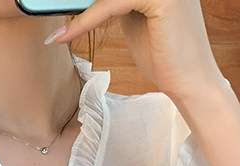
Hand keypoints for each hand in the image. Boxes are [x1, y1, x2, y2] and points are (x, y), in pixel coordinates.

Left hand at [48, 0, 224, 104]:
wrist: (190, 83)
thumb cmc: (163, 57)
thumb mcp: (133, 19)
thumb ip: (116, 1)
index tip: (59, 6)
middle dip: (80, 1)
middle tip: (50, 10)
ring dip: (79, 9)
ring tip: (57, 28)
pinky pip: (112, 2)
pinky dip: (87, 19)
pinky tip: (66, 34)